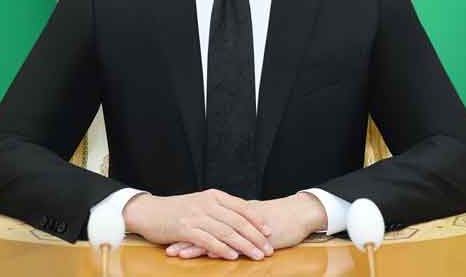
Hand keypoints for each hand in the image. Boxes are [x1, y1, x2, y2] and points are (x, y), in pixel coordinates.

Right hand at [123, 189, 272, 260]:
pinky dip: (222, 249)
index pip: (241, 207)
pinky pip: (208, 240)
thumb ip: (219, 209)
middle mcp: (207, 203)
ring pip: (227, 231)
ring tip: (257, 255)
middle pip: (238, 221)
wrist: (149, 211)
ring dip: (244, 245)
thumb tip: (240, 219)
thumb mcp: (200, 203)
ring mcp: (196, 216)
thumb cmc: (176, 210)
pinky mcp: (185, 229)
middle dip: (255, 236)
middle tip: (268, 248)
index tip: (269, 231)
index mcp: (213, 196)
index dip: (257, 220)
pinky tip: (232, 256)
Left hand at [166, 193, 325, 258]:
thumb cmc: (277, 220)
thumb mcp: (253, 221)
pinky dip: (217, 248)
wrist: (298, 214)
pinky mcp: (251, 233)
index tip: (169, 235)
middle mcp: (233, 216)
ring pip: (213, 234)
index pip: (204, 220)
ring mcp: (241, 224)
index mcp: (231, 212)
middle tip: (166, 246)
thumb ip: (238, 223)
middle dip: (184, 238)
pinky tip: (206, 254)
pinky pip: (231, 241)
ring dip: (194, 245)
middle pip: (203, 226)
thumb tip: (224, 230)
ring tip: (176, 253)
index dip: (187, 228)